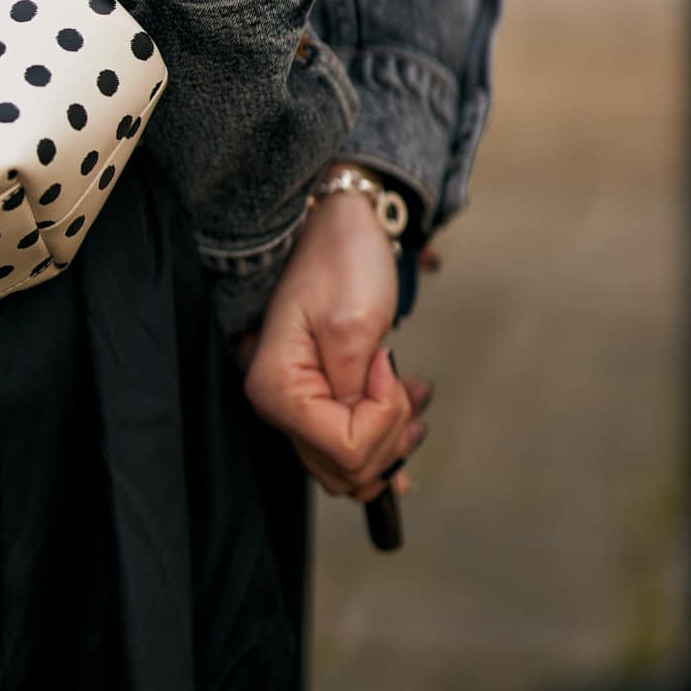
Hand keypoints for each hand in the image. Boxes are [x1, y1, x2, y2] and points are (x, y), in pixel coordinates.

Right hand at [236, 183, 433, 502]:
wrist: (340, 222)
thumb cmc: (341, 261)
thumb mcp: (355, 327)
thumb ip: (358, 395)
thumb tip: (368, 442)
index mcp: (277, 389)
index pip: (346, 450)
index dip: (383, 416)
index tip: (387, 362)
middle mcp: (279, 404)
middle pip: (347, 468)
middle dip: (389, 433)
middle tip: (403, 381)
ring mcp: (298, 403)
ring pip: (352, 464)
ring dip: (392, 437)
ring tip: (413, 392)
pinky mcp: (319, 397)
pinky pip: (351, 444)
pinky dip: (385, 433)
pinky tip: (407, 406)